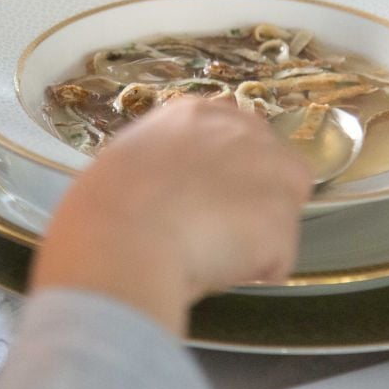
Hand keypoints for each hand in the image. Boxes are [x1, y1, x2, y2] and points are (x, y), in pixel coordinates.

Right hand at [31, 96, 312, 334]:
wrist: (118, 239)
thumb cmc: (104, 210)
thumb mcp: (128, 163)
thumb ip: (166, 164)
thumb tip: (175, 190)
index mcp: (194, 115)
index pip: (240, 133)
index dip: (232, 173)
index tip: (214, 198)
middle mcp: (239, 131)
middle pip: (279, 168)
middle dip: (260, 203)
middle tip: (222, 234)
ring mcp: (267, 173)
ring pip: (284, 214)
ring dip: (260, 239)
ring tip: (212, 257)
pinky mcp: (280, 219)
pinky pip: (279, 258)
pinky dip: (256, 273)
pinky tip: (218, 273)